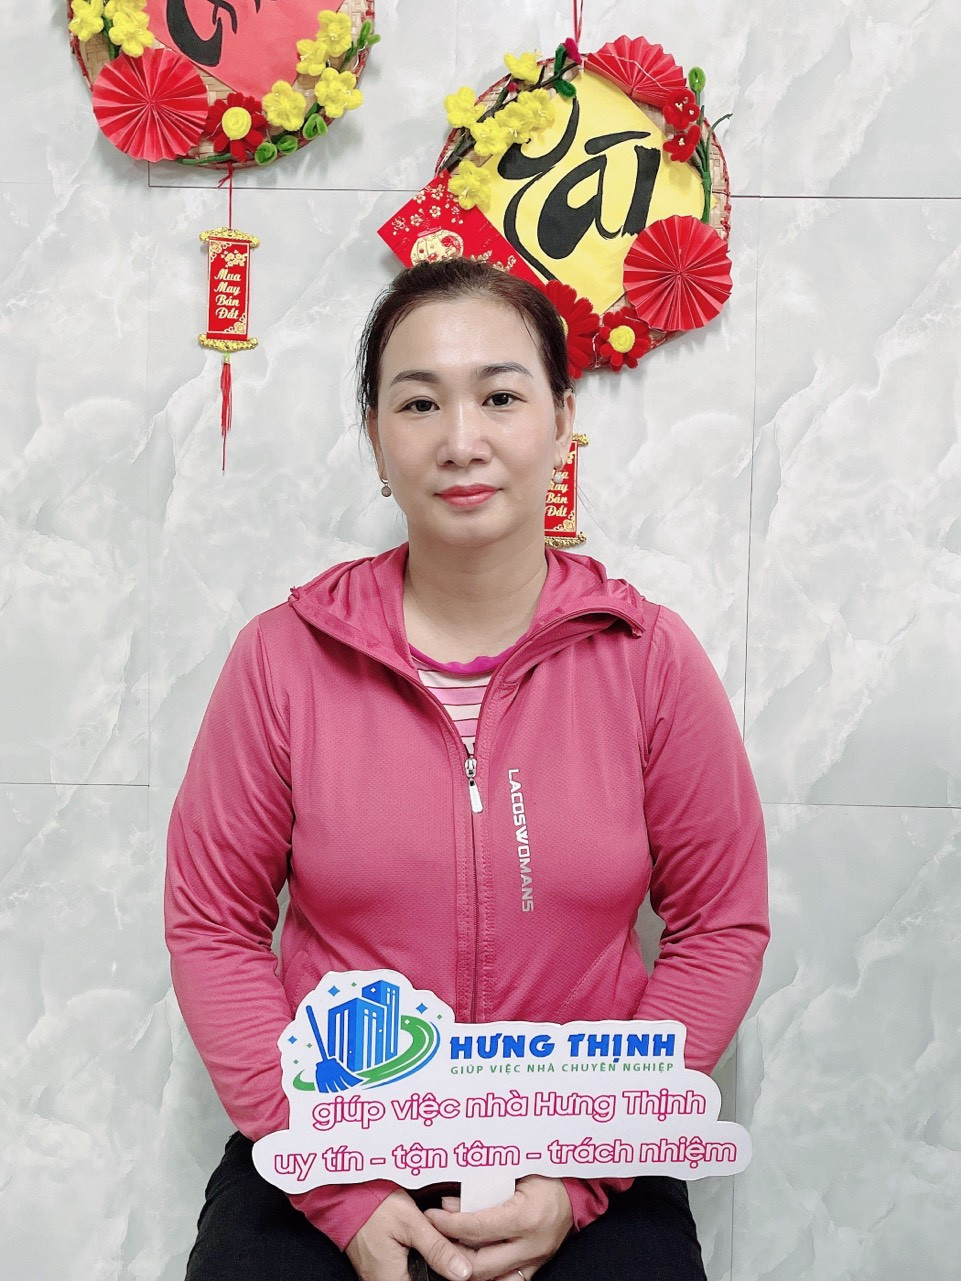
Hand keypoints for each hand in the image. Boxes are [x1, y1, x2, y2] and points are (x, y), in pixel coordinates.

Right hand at [346, 1189, 473, 1280]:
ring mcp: (383, 1279)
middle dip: (440, 1269)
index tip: (459, 1263)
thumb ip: (437, 1248)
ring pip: (417, 1277)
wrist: (347, 1197)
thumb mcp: (411, 1222)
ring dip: (430, 1264)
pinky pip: (407, 1272)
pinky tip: (427, 1244)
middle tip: (449, 1245)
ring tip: (438, 1242)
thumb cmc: (375, 1207)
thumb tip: (463, 1272)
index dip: (446, 1275)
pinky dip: (421, 1260)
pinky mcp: (382, 1270)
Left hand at [425, 1176, 572, 1280]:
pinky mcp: (536, 1267)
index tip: (431, 1215)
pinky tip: (471, 1258)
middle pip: (479, 1262)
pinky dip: (485, 1271)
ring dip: (464, 1263)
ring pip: (490, 1276)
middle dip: (450, 1249)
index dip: (448, 1223)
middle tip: (433, 1233)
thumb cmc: (545, 1174)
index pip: (476, 1229)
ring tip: (448, 1244)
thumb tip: (450, 1203)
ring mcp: (535, 1260)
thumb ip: (482, 1189)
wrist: (576, 1190)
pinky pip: (505, 1279)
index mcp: (525, 1217)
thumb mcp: (514, 1172)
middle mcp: (530, 1245)